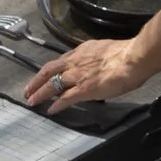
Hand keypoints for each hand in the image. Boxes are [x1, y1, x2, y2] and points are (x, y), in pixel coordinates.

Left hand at [23, 38, 152, 114]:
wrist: (133, 58)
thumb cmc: (126, 54)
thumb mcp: (105, 51)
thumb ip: (97, 58)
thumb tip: (98, 64)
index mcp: (82, 52)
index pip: (61, 61)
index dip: (50, 70)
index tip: (44, 75)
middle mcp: (75, 62)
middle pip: (48, 71)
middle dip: (36, 81)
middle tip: (27, 90)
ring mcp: (78, 76)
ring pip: (52, 85)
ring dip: (40, 93)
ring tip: (32, 101)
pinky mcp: (84, 89)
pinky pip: (65, 99)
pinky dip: (56, 105)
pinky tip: (51, 110)